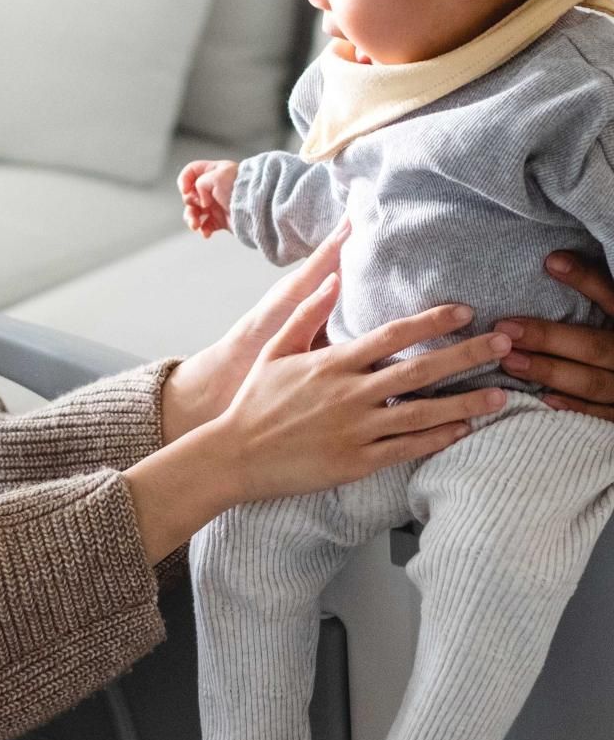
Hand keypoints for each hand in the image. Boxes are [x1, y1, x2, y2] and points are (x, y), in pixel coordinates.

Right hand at [131, 260, 511, 561]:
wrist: (237, 454)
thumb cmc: (255, 401)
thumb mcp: (275, 349)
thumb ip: (307, 314)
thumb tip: (332, 278)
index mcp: (331, 364)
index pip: (392, 335)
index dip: (431, 321)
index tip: (463, 311)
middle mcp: (349, 394)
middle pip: (419, 370)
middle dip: (466, 355)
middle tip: (503, 343)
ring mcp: (356, 430)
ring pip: (423, 412)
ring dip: (465, 402)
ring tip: (500, 393)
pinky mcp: (357, 460)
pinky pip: (407, 448)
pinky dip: (438, 437)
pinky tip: (462, 429)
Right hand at [178, 160, 237, 237]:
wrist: (257, 207)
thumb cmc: (241, 188)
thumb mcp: (217, 176)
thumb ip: (200, 183)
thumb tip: (201, 200)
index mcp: (213, 173)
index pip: (191, 172)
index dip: (184, 180)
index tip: (185, 190)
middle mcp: (213, 188)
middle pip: (190, 195)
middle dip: (189, 203)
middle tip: (198, 205)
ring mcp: (216, 204)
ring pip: (195, 212)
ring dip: (192, 219)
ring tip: (195, 226)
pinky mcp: (221, 220)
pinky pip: (206, 225)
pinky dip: (204, 230)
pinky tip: (206, 232)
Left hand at [494, 250, 613, 420]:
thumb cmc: (611, 336)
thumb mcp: (611, 313)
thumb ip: (595, 291)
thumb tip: (552, 259)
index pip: (611, 297)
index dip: (586, 279)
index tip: (551, 261)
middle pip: (594, 345)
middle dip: (549, 338)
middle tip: (505, 329)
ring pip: (592, 382)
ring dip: (550, 371)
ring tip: (509, 361)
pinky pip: (600, 414)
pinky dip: (572, 406)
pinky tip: (542, 398)